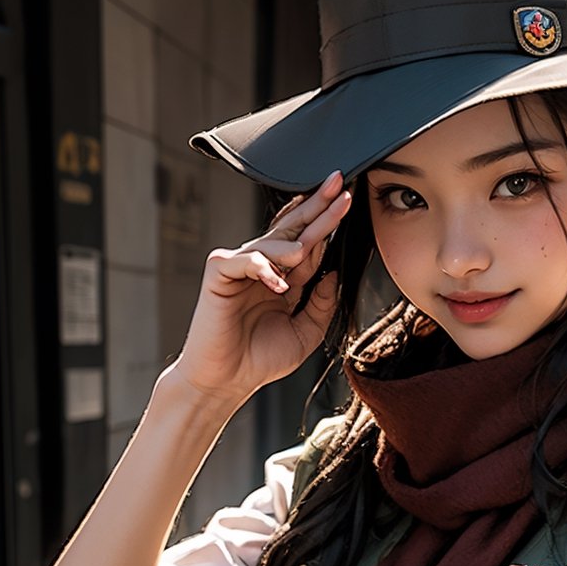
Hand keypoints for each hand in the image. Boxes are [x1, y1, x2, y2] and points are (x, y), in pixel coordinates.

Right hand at [170, 173, 352, 410]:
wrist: (227, 381)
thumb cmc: (259, 360)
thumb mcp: (305, 333)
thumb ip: (321, 304)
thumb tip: (333, 274)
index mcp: (283, 278)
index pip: (309, 243)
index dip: (327, 223)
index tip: (347, 200)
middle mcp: (262, 266)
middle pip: (293, 230)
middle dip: (316, 207)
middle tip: (337, 184)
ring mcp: (239, 266)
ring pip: (271, 242)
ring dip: (293, 240)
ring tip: (310, 245)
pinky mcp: (219, 273)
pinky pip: (244, 260)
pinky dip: (263, 267)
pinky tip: (279, 283)